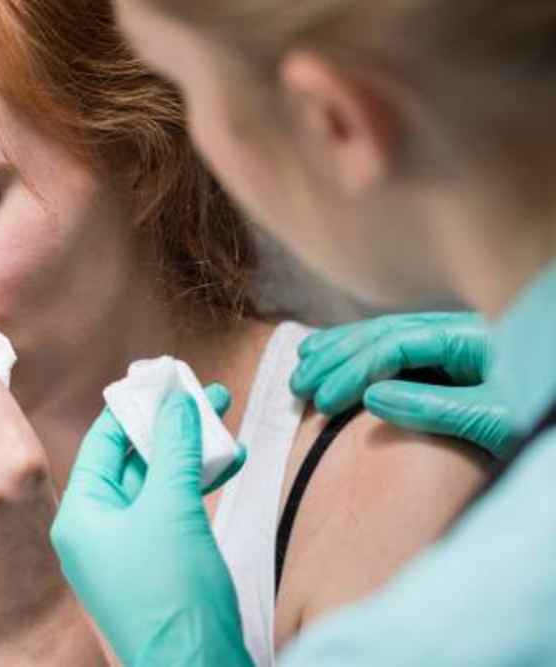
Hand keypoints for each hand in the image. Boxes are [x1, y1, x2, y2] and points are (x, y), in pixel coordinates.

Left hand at [51, 386, 251, 666]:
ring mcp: (128, 550)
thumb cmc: (172, 598)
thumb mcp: (173, 509)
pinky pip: (174, 510)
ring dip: (191, 450)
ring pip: (158, 482)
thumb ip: (174, 449)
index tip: (163, 377)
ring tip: (223, 415)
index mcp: (82, 515)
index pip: (103, 442)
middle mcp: (98, 530)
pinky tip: (229, 460)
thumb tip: (175, 402)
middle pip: (132, 459)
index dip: (135, 405)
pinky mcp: (158, 565)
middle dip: (170, 424)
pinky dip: (199, 484)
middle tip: (202, 392)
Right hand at [291, 312, 516, 458]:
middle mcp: (454, 329)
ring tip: (300, 368)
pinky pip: (391, 344)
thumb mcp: (493, 419)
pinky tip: (328, 353)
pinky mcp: (446, 355)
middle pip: (379, 332)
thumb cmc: (539, 412)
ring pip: (380, 333)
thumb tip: (371, 396)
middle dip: (335, 359)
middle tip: (299, 387)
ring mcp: (449, 339)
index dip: (353, 370)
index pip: (394, 344)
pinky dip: (355, 350)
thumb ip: (434, 407)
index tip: (324, 400)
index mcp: (467, 338)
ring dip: (338, 350)